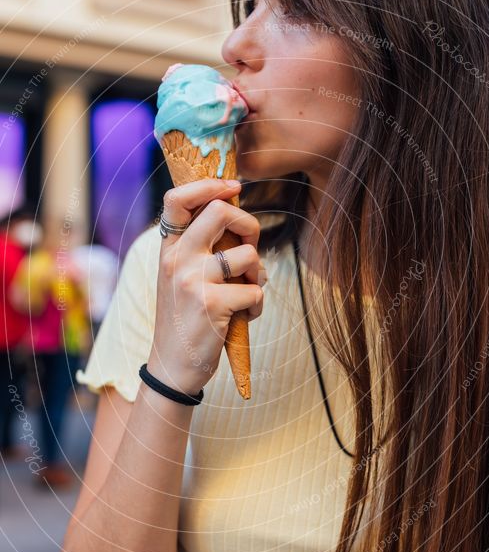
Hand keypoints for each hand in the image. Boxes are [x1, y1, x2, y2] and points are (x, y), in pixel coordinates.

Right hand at [147, 179, 265, 394]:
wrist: (172, 366)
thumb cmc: (184, 319)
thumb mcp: (179, 278)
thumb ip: (199, 248)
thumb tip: (236, 217)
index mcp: (168, 249)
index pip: (177, 199)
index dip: (209, 184)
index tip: (232, 188)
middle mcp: (177, 260)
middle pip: (221, 212)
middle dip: (249, 225)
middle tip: (249, 247)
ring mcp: (194, 281)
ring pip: (247, 254)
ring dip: (258, 274)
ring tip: (246, 292)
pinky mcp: (213, 305)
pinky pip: (255, 291)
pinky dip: (257, 305)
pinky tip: (244, 317)